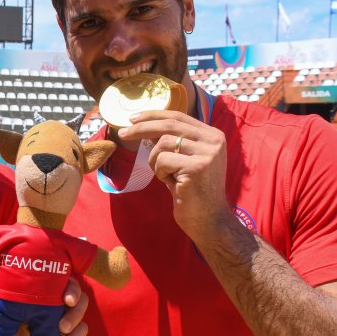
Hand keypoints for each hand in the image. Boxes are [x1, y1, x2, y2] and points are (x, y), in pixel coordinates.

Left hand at [0, 277, 88, 335]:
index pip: (68, 284)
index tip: (66, 300)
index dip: (72, 289)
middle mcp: (62, 308)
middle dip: (75, 315)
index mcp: (48, 295)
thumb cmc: (3, 331)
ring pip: (82, 329)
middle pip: (82, 304)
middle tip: (61, 327)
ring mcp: (69, 329)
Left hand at [119, 109, 231, 244]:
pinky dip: (160, 173)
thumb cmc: (193, 192)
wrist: (209, 220)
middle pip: (169, 124)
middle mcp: (213, 140)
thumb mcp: (186, 161)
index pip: (178, 116)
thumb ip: (173, 142)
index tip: (133, 118)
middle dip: (141, 128)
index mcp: (212, 135)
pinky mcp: (197, 167)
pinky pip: (162, 161)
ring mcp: (207, 153)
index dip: (153, 115)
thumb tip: (146, 127)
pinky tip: (172, 184)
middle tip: (123, 134)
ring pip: (162, 143)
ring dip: (154, 161)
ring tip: (166, 176)